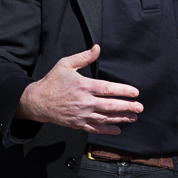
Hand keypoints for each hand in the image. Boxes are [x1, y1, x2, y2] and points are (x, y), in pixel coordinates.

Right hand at [17, 44, 143, 135]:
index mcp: (83, 85)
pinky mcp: (77, 124)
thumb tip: (97, 47)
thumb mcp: (66, 64)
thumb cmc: (52, 81)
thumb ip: (84, 57)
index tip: (135, 92)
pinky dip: (107, 130)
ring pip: (105, 118)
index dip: (123, 91)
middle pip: (110, 105)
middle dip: (127, 107)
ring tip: (133, 117)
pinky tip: (118, 130)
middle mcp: (84, 101)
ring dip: (121, 118)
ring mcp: (81, 114)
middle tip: (140, 107)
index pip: (108, 89)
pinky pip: (95, 128)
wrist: (38, 101)